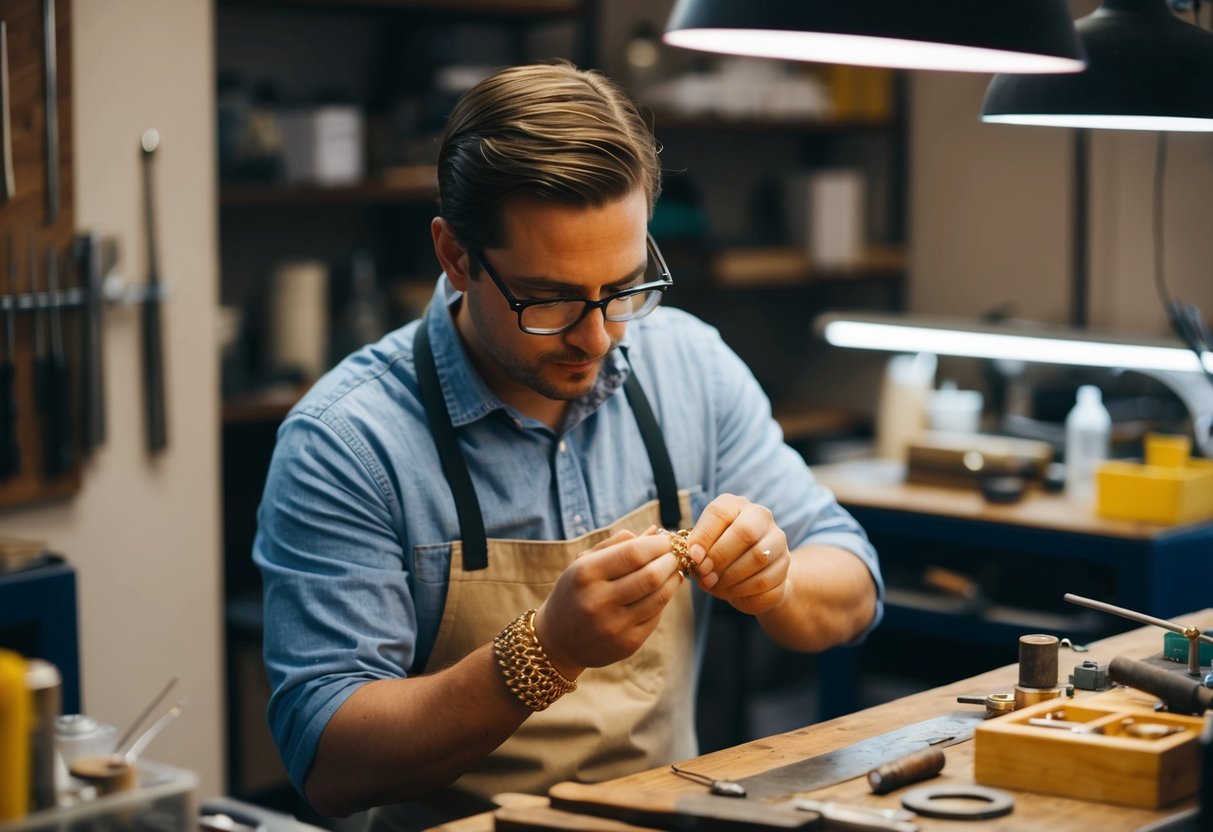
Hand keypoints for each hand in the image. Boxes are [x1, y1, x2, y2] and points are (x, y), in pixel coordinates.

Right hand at [534, 528, 684, 678]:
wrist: (557, 640)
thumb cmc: (574, 592)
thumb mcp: (584, 563)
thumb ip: (617, 545)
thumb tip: (655, 532)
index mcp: (585, 574)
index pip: (633, 553)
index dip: (657, 544)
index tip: (666, 540)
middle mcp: (598, 601)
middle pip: (651, 576)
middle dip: (669, 561)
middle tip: (674, 555)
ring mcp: (614, 626)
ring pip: (659, 597)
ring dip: (672, 580)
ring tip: (673, 571)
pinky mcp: (627, 645)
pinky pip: (656, 616)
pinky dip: (663, 600)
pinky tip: (661, 591)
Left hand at [688, 494, 789, 615]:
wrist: (751, 575)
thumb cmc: (720, 555)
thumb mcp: (705, 546)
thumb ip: (698, 549)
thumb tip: (696, 557)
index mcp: (736, 505)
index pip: (720, 512)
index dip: (704, 536)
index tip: (694, 557)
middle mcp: (761, 517)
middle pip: (745, 533)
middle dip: (720, 557)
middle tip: (705, 574)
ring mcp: (778, 541)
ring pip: (759, 558)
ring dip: (731, 577)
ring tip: (715, 585)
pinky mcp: (785, 566)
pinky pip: (766, 581)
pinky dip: (744, 591)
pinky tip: (731, 592)